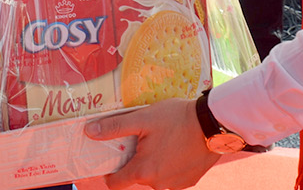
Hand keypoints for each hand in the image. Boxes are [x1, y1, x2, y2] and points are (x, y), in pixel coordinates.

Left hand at [85, 97, 219, 189]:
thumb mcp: (142, 119)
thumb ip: (114, 127)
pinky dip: (171, 165)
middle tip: (144, 140)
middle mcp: (158, 184)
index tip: (114, 159)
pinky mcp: (189, 181)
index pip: (115, 184)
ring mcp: (175, 185)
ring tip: (164, 141)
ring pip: (155, 177)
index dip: (111, 173)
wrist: (213, 123)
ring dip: (155, 163)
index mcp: (143, 171)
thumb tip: (90, 132)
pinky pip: (172, 177)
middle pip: (137, 177)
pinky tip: (177, 147)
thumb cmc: (177, 119)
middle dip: (137, 161)